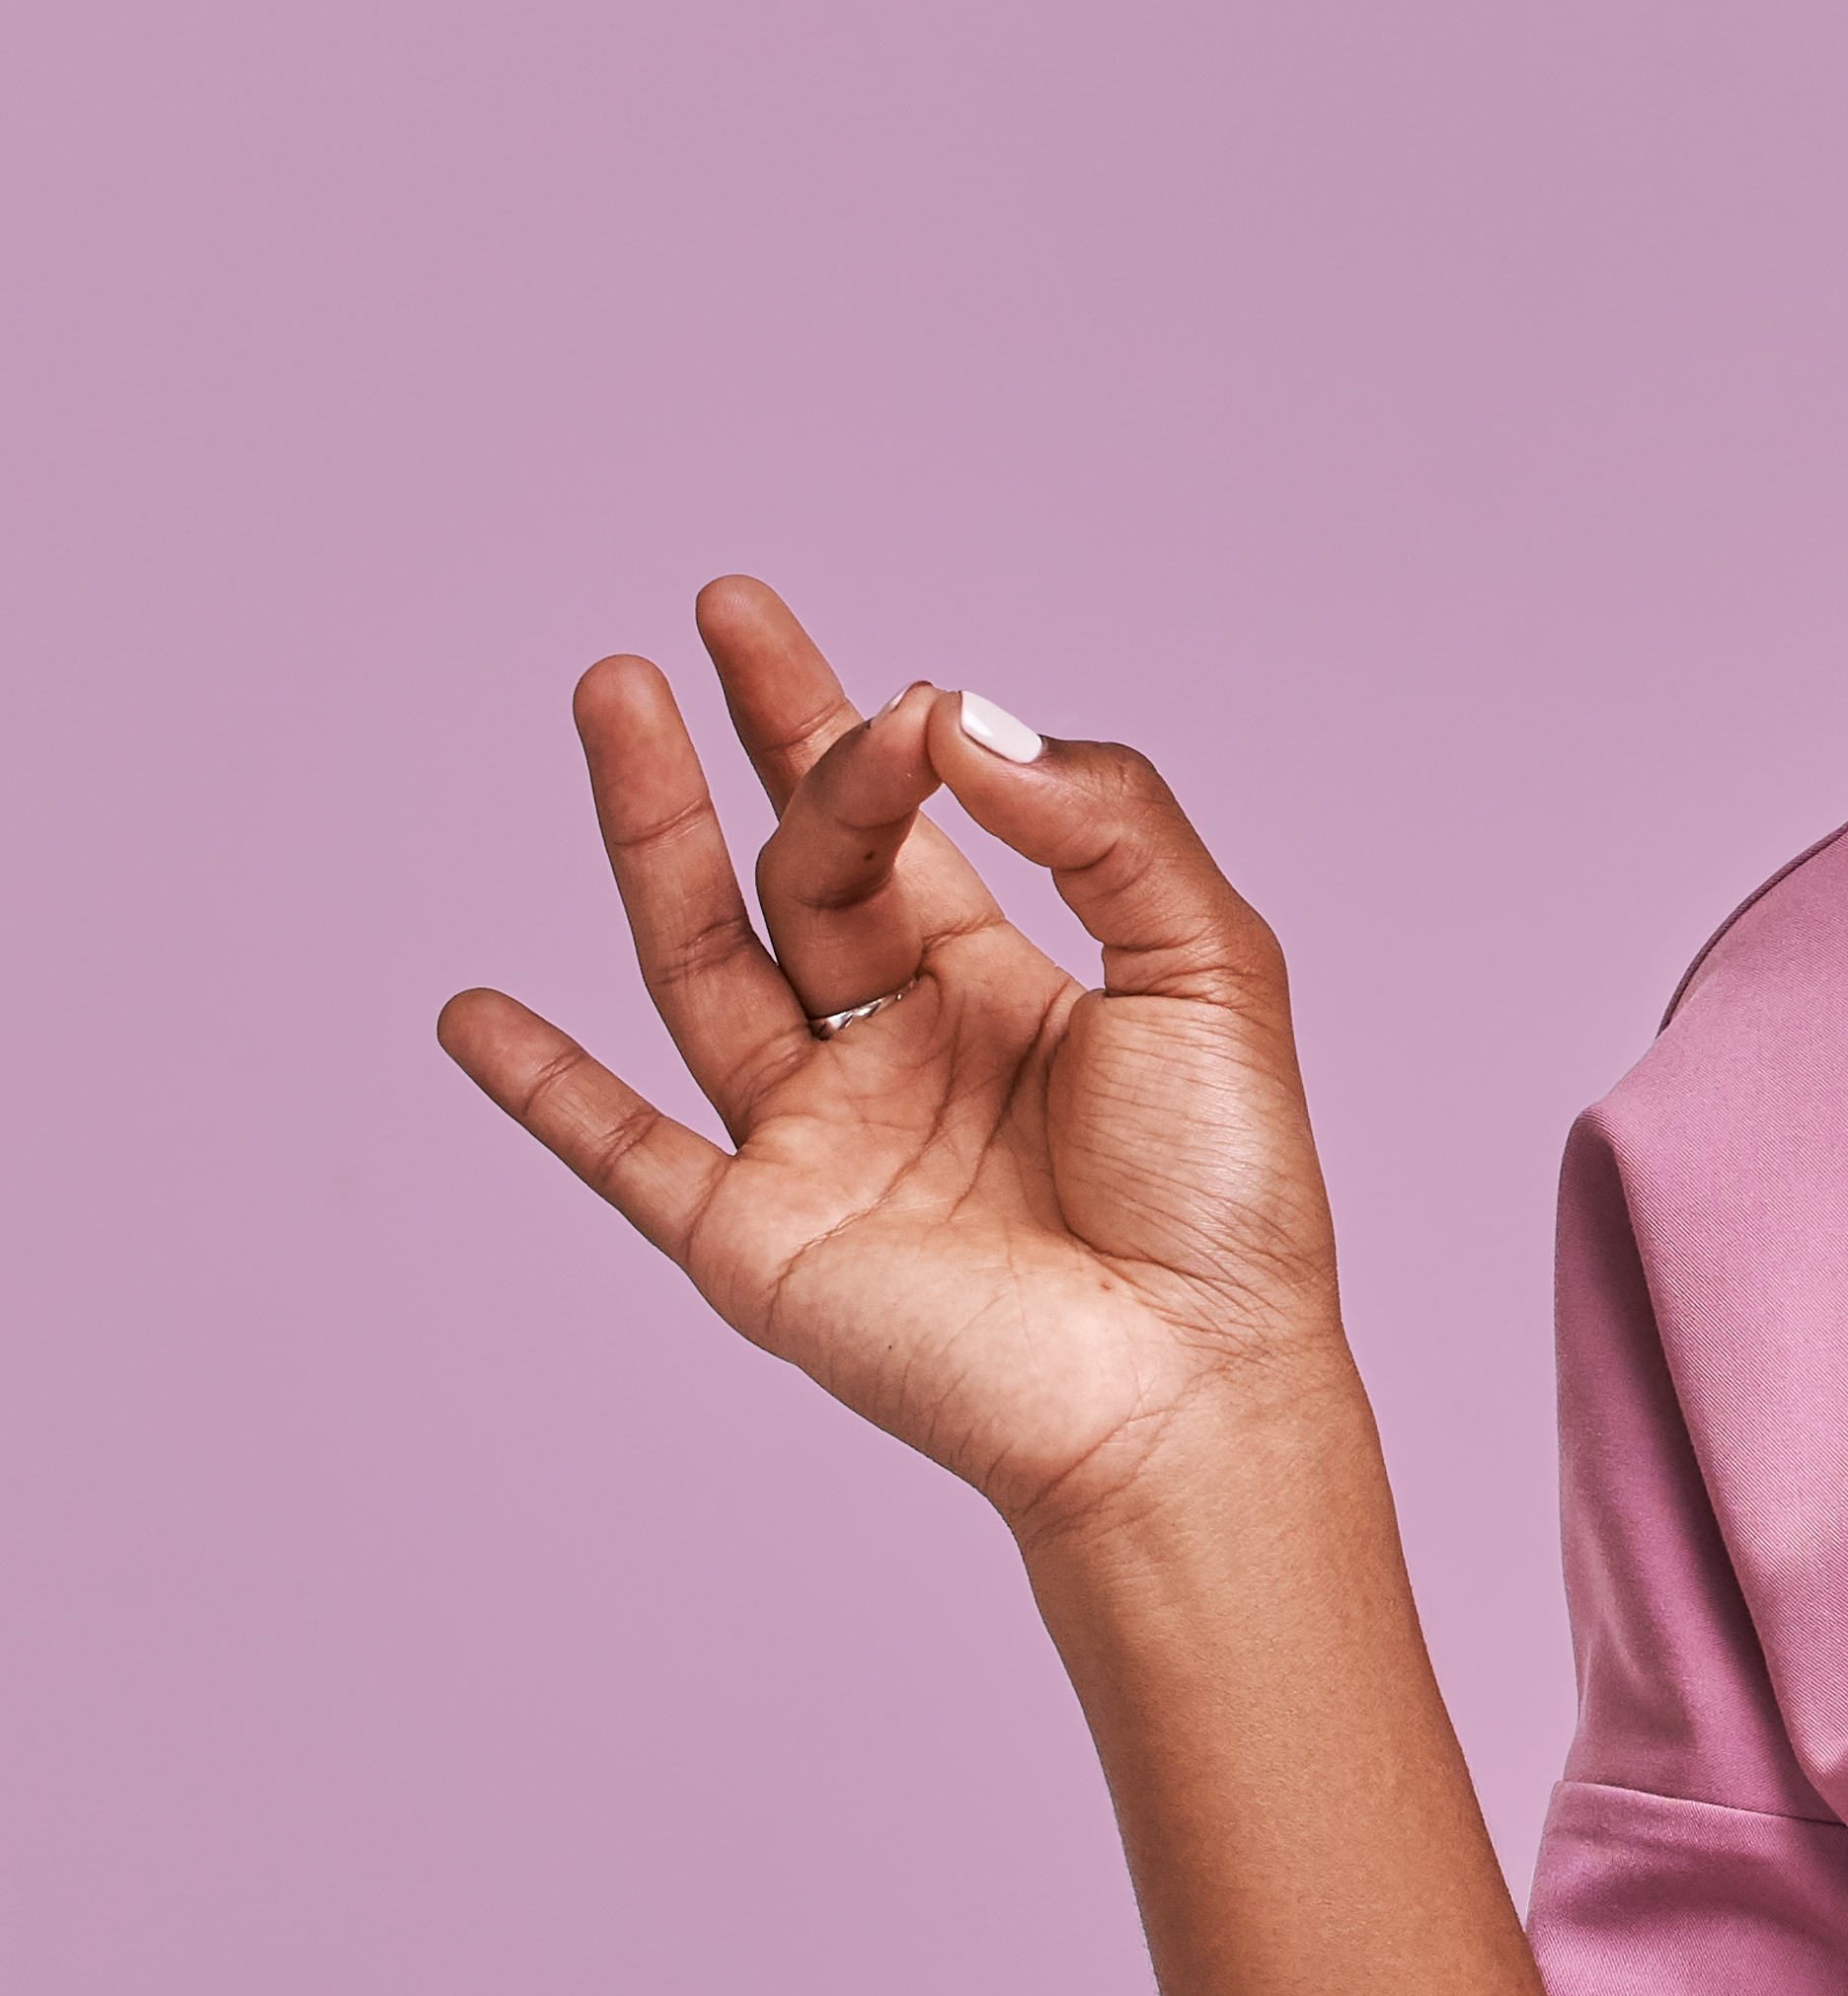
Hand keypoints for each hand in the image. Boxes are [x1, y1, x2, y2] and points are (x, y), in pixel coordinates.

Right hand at [437, 576, 1352, 1547]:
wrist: (1188, 1383)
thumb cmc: (1227, 1194)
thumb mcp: (1207, 962)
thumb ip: (1102, 821)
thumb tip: (962, 711)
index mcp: (1011, 987)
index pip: (916, 826)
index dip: (896, 737)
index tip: (910, 692)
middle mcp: (902, 1051)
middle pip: (806, 867)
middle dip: (766, 740)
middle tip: (723, 612)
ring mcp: (818, 1141)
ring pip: (706, 960)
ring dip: (648, 834)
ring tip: (607, 695)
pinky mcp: (756, 1238)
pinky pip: (625, 1151)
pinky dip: (544, 1088)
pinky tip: (473, 1011)